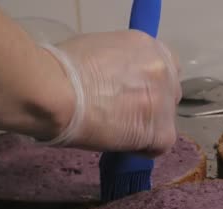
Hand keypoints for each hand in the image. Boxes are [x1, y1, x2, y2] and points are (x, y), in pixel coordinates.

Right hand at [40, 30, 180, 154]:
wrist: (54, 92)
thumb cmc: (60, 69)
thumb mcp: (97, 50)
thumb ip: (118, 65)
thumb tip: (115, 80)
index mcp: (147, 45)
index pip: (163, 68)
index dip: (149, 85)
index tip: (132, 95)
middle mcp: (163, 69)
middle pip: (168, 93)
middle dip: (151, 105)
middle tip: (123, 114)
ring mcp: (165, 100)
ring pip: (165, 120)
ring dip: (146, 126)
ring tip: (117, 130)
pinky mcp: (161, 130)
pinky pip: (160, 144)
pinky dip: (142, 148)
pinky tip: (121, 143)